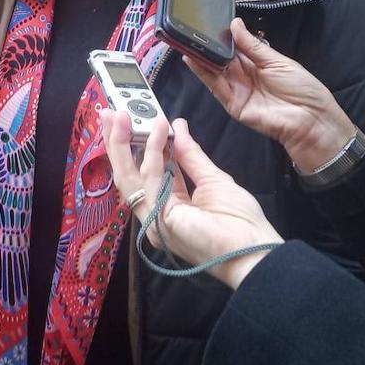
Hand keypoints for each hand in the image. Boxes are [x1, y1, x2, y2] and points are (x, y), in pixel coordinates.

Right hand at [101, 110, 280, 289]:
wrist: (256, 251)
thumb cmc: (240, 222)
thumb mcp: (213, 179)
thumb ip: (190, 155)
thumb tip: (177, 126)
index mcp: (166, 206)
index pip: (142, 173)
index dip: (133, 146)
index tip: (127, 120)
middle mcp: (154, 213)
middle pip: (127, 175)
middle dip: (116, 143)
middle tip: (109, 113)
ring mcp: (153, 219)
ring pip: (128, 177)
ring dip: (125, 143)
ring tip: (125, 114)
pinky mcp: (159, 220)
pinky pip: (151, 182)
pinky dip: (152, 154)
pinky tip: (159, 131)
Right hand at [184, 18, 356, 171]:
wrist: (311, 120)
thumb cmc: (303, 89)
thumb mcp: (278, 61)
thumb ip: (253, 45)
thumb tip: (234, 24)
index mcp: (257, 63)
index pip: (234, 48)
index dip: (222, 37)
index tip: (207, 23)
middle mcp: (244, 76)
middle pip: (221, 59)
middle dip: (207, 45)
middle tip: (191, 29)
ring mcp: (237, 90)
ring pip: (214, 71)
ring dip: (200, 57)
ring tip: (186, 41)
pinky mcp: (233, 104)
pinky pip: (216, 87)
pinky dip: (202, 74)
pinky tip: (192, 59)